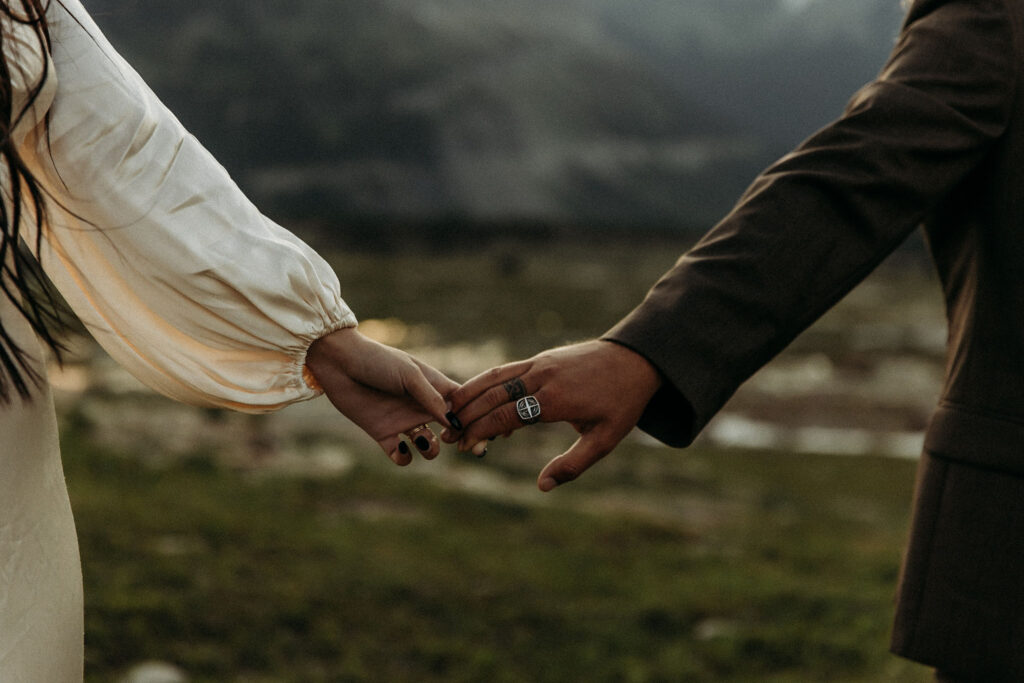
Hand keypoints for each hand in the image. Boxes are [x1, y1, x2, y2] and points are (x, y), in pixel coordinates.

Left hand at [305, 327, 458, 464]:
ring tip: (422, 439)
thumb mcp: (409, 375)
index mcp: (432, 387)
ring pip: (428, 444)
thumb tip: (453, 421)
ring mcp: (402, 420)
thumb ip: (431, 397)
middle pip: (449, 428)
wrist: (339, 364)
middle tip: (452, 441)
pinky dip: (404, 458)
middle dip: (457, 438)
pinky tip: (401, 448)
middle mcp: (420, 405)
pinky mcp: (382, 432)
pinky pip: (400, 454)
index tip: (472, 426)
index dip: (470, 416)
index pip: (461, 404)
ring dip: (431, 449)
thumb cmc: (377, 361)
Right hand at [444, 340, 661, 490]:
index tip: (465, 446)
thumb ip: (572, 465)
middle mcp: (542, 377)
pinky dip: (486, 383)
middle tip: (447, 435)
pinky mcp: (541, 358)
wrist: (636, 359)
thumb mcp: (604, 440)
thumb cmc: (622, 403)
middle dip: (467, 416)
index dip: (481, 431)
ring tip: (449, 413)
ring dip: (469, 394)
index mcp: (555, 399)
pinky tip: (475, 399)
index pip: (506, 415)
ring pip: (495, 377)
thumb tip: (542, 486)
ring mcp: (540, 364)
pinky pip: (507, 370)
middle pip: (493, 395)